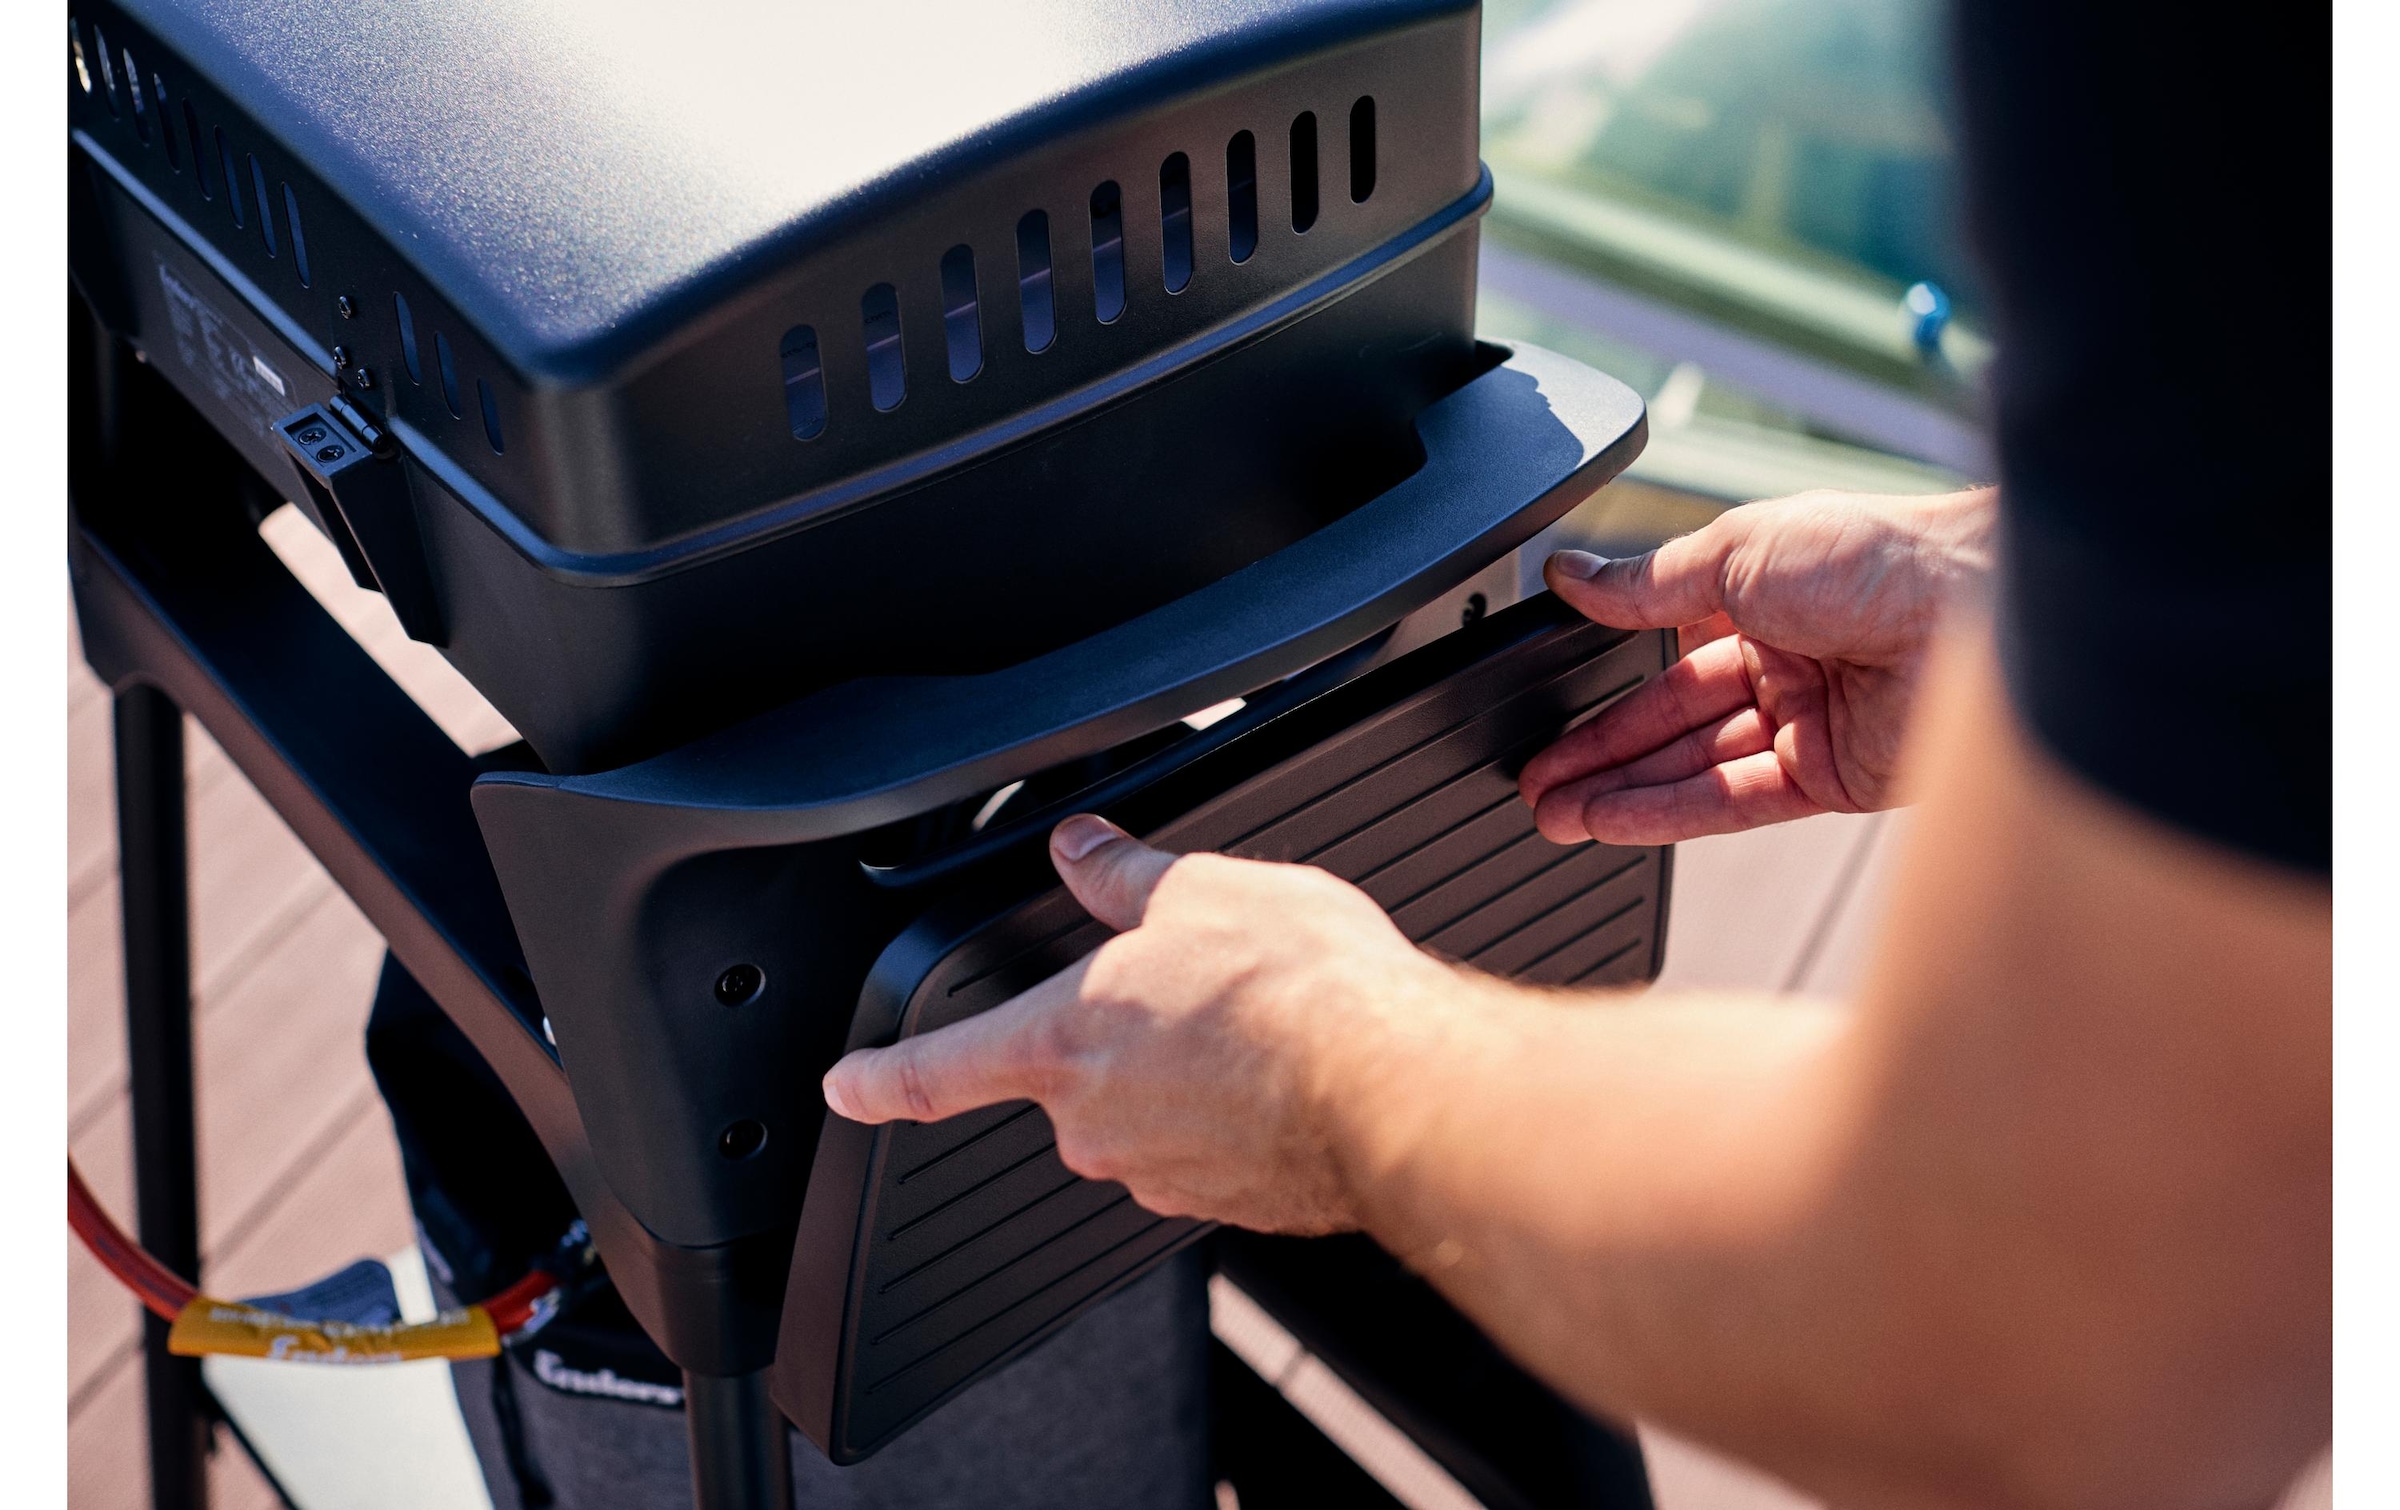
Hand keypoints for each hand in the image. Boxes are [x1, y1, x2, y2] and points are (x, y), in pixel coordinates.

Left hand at [821, 816, 1459, 1232]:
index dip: (878, 1079)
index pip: (935, 1071)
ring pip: (1150, 1115)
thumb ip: (1120, 875)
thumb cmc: (1297, 989)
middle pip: (1070, 1080)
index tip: (844, 1089)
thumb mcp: (1195, 888)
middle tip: (1191, 987)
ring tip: (1258, 1021)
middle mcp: (1095, 1125)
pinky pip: (1214, 1150)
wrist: (1395, 1087)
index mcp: (1059, 1042)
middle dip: (1116, 1037)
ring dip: (1187, 1074)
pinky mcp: (1231, 1203)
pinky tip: (1290, 1071)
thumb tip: (1081, 849)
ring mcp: (1163, 1175)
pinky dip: (1239, 1114)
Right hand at [1520, 488, 1994, 844]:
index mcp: (1768, 596)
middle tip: (1533, 781)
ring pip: (1694, 766)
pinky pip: (1733, 802)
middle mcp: (1788, 663)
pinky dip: (1668, 812)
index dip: (1606, 686)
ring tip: (1552, 813)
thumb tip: (1570, 574)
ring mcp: (1809, 725)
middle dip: (1598, 752)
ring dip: (1620, 791)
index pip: (1666, 652)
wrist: (1974, 609)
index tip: (1546, 710)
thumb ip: (1646, 581)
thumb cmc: (1879, 554)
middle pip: (1672, 719)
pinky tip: (1611, 819)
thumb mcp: (1737, 550)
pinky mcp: (1832, 781)